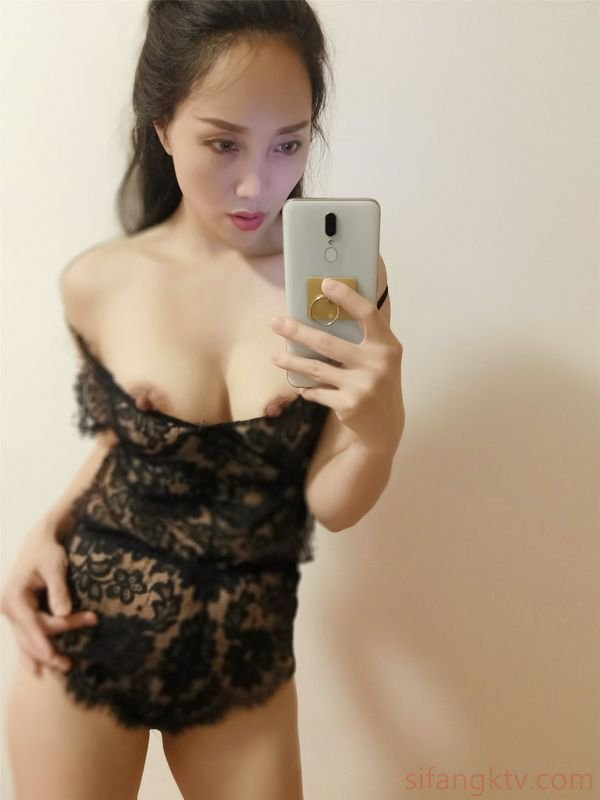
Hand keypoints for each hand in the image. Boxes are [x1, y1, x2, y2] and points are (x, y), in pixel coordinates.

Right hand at [0, 517, 97, 676]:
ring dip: (44, 655)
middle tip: (71, 663)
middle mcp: (9, 607)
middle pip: (31, 634)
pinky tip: (36, 668)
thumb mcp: (55, 566)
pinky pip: (26, 637)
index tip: (52, 655)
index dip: (42, 640)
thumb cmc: (48, 552)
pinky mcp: (21, 615)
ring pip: (27, 640)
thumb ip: (58, 589)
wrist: (39, 543)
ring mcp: (13, 613)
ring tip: (65, 667)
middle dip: (50, 648)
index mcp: (14, 595)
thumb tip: (62, 613)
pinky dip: (34, 651)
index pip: (29, 622)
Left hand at [271, 278, 403, 449]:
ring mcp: (363, 385)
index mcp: (387, 345)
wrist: (385, 424)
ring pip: (315, 368)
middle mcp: (377, 364)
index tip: (325, 284)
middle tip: (276, 322)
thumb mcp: (380, 357)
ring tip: (275, 357)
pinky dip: (307, 389)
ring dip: (291, 361)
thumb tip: (326, 308)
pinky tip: (301, 386)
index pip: (368, 313)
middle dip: (297, 331)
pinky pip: (317, 391)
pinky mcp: (348, 404)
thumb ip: (363, 337)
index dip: (346, 297)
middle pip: (328, 342)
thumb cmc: (377, 380)